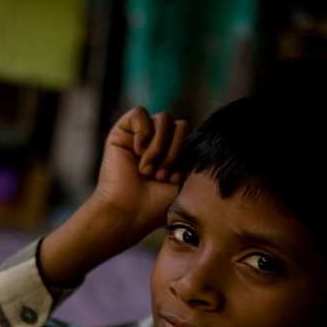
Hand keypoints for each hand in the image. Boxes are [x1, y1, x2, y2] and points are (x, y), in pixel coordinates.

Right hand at [92, 107, 190, 238]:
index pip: (193, 135)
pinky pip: (140, 113)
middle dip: (174, 152)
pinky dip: (143, 133)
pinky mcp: (123, 131)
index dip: (186, 156)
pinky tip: (137, 151)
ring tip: (147, 170)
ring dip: (158, 148)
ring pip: (164, 119)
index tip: (174, 181)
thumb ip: (194, 154)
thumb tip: (204, 135)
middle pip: (182, 125)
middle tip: (160, 177)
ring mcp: (142, 134)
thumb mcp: (186, 178)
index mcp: (177, 150)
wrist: (128, 212)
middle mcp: (160, 139)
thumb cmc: (156, 203)